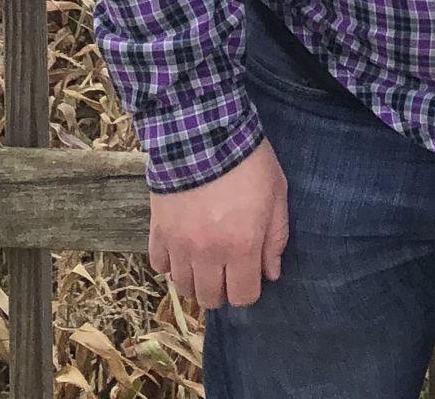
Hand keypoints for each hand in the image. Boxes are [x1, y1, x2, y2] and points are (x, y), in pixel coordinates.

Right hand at [148, 140, 288, 309]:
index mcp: (241, 246)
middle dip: (222, 290)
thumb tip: (271, 272)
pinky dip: (171, 263)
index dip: (249, 290)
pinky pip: (159, 266)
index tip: (250, 275)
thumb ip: (276, 237)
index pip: (243, 296)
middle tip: (228, 270)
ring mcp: (179, 246)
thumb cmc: (248, 162)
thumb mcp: (276, 194)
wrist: (203, 135)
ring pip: (183, 287)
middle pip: (210, 298)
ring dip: (196, 280)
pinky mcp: (158, 233)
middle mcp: (208, 255)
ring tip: (206, 261)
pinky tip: (183, 248)